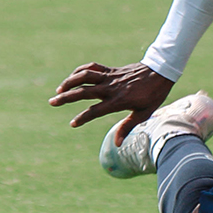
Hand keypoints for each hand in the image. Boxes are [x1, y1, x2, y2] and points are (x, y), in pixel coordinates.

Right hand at [49, 62, 174, 143]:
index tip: (72, 123)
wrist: (160, 71)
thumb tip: (117, 144)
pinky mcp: (111, 70)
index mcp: (118, 101)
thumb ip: (127, 127)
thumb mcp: (144, 114)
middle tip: (51, 102)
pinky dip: (80, 71)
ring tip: (58, 90)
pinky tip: (72, 78)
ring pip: (84, 76)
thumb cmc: (153, 95)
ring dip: (69, 81)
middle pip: (83, 91)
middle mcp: (111, 88)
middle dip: (66, 97)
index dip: (82, 118)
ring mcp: (110, 77)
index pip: (95, 111)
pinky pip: (92, 68)